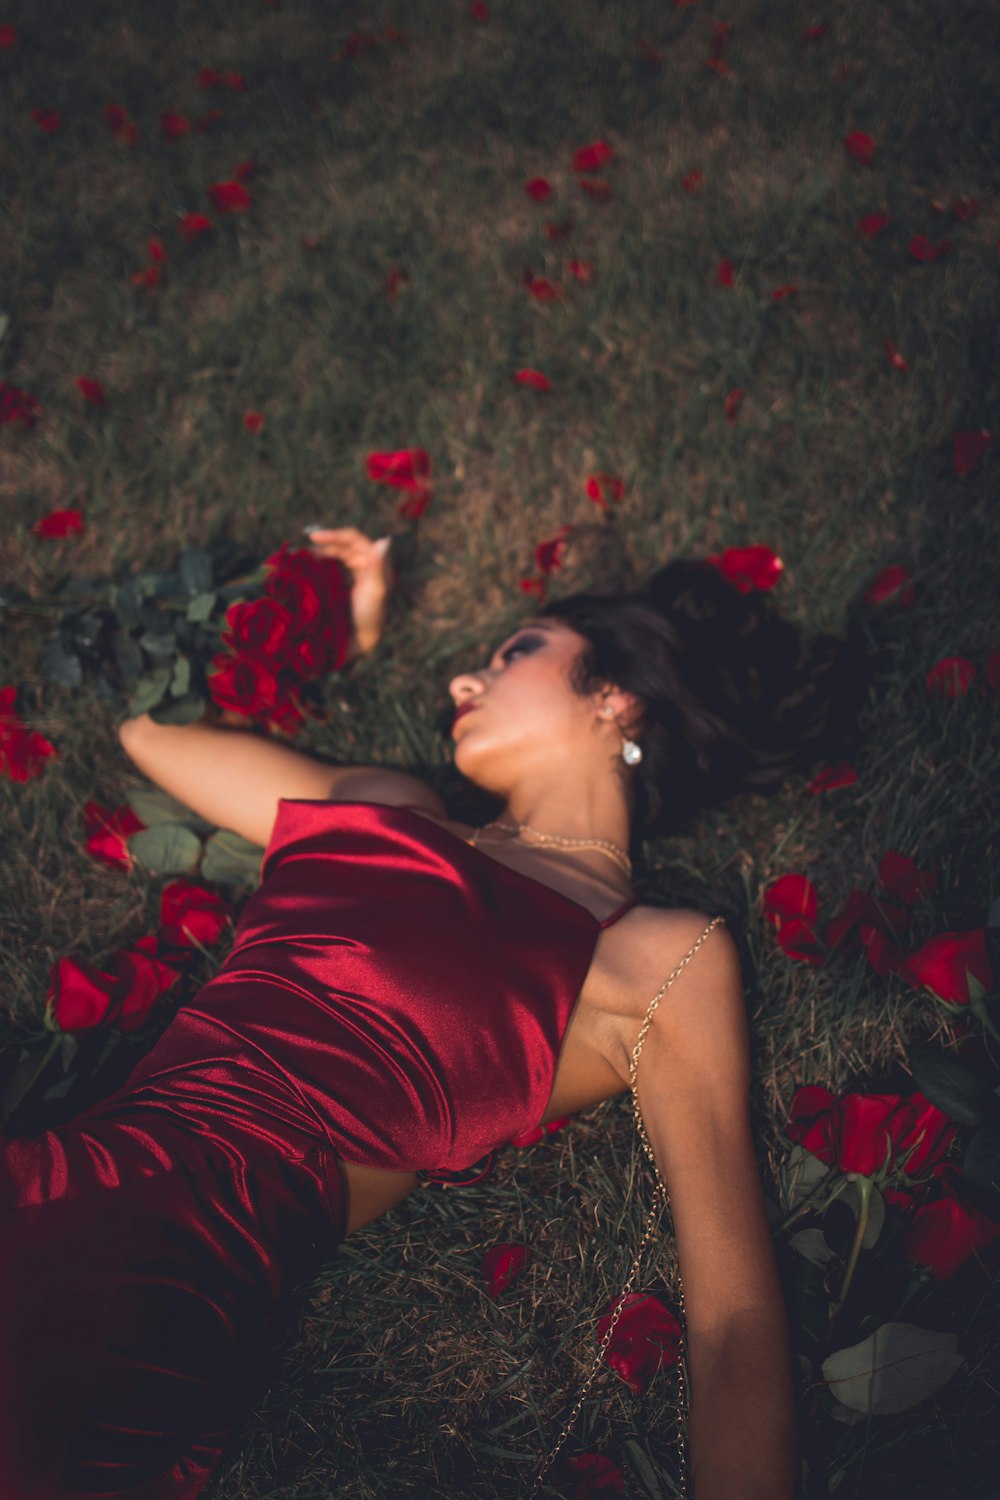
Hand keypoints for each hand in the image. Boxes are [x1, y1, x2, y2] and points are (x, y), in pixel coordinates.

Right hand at [304, 526, 392, 655]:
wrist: (362, 636)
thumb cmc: (371, 615)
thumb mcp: (375, 592)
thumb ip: (377, 567)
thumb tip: (384, 540)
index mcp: (375, 561)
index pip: (354, 539)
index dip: (334, 534)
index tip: (313, 537)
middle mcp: (367, 562)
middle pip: (343, 544)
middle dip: (324, 543)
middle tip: (302, 550)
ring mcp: (357, 571)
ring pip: (337, 553)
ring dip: (321, 552)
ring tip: (302, 556)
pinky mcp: (347, 580)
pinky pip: (333, 564)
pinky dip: (321, 562)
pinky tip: (308, 564)